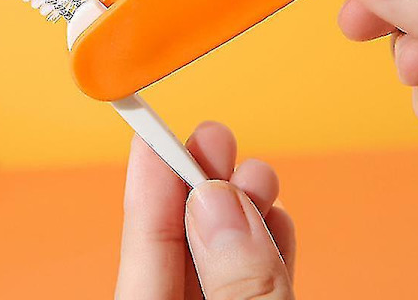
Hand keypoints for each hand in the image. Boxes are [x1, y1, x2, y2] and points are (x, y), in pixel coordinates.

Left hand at [115, 121, 294, 298]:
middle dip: (199, 184)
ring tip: (257, 176)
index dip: (148, 187)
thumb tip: (217, 201)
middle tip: (214, 137)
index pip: (141, 251)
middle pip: (179, 244)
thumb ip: (236, 282)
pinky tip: (276, 217)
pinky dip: (265, 248)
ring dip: (240, 209)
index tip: (152, 135)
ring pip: (218, 259)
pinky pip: (247, 281)